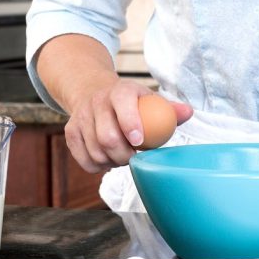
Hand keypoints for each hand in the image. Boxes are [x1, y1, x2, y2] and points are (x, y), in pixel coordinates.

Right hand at [64, 77, 192, 172]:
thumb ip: (170, 109)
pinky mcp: (70, 133)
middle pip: (107, 137)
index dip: (130, 123)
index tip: (139, 142)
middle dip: (124, 155)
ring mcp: (80, 118)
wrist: (94, 92)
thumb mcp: (149, 100)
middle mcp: (96, 102)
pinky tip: (108, 158)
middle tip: (135, 158)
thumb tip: (188, 112)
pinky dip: (100, 167)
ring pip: (96, 152)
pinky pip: (85, 161)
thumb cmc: (132, 103)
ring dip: (113, 162)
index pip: (123, 104)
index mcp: (120, 91)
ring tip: (123, 156)